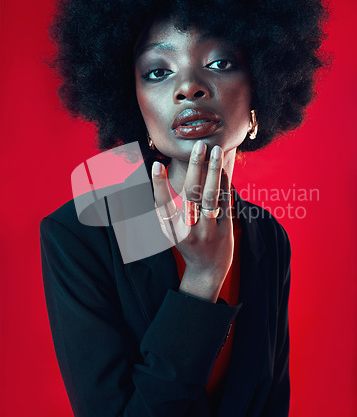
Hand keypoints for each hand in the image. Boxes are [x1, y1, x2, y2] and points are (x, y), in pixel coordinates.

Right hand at [152, 141, 233, 301]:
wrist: (207, 270)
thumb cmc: (186, 244)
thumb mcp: (170, 231)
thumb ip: (164, 209)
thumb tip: (154, 180)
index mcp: (172, 229)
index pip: (163, 204)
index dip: (159, 185)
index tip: (157, 165)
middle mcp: (189, 229)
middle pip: (191, 194)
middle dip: (195, 167)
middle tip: (198, 146)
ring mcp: (208, 229)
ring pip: (210, 196)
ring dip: (213, 171)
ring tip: (215, 150)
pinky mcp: (225, 229)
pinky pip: (224, 201)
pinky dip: (223, 183)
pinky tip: (222, 168)